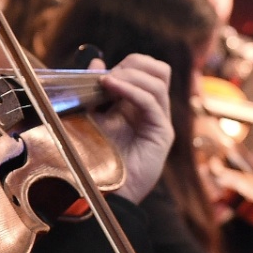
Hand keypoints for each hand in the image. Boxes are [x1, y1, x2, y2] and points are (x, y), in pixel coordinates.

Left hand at [89, 54, 173, 203]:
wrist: (103, 191)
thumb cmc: (96, 157)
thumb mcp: (91, 115)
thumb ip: (93, 90)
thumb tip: (96, 61)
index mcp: (139, 105)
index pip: (147, 69)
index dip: (128, 64)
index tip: (101, 73)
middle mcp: (153, 111)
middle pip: (160, 70)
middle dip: (134, 65)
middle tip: (109, 76)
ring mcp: (160, 121)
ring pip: (158, 81)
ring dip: (130, 75)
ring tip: (107, 81)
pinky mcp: (161, 133)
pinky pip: (152, 101)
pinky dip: (131, 89)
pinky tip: (111, 86)